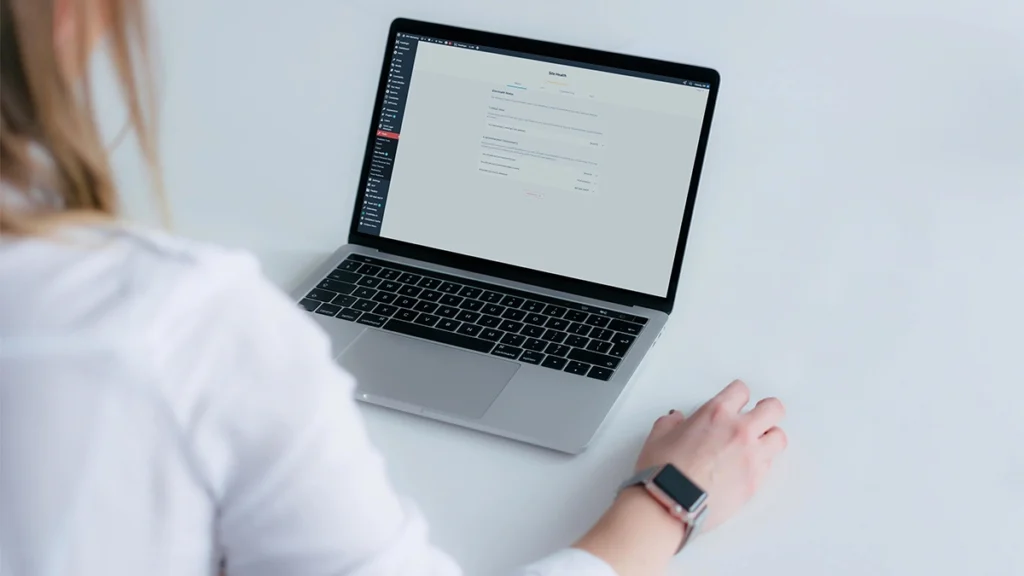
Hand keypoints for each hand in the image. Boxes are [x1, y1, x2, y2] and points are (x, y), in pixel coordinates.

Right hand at [635, 379, 787, 530]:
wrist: (672, 503)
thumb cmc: (664, 472)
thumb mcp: (658, 437)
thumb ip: (671, 423)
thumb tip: (676, 421)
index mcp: (715, 414)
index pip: (741, 390)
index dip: (738, 395)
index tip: (736, 401)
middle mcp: (739, 431)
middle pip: (773, 409)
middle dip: (767, 410)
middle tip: (758, 416)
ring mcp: (751, 457)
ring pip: (779, 438)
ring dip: (769, 439)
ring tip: (756, 445)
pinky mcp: (755, 482)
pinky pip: (770, 466)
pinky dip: (762, 464)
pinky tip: (746, 468)